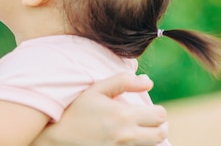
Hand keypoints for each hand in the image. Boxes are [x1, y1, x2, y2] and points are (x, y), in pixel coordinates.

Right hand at [32, 73, 167, 145]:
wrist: (59, 137)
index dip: (157, 111)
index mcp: (123, 115)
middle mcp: (126, 136)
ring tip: (137, 130)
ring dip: (150, 137)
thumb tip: (148, 81)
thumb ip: (123, 81)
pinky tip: (127, 138)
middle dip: (158, 125)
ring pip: (153, 145)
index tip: (148, 109)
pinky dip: (139, 145)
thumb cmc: (77, 110)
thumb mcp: (96, 89)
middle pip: (161, 133)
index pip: (160, 116)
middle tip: (147, 120)